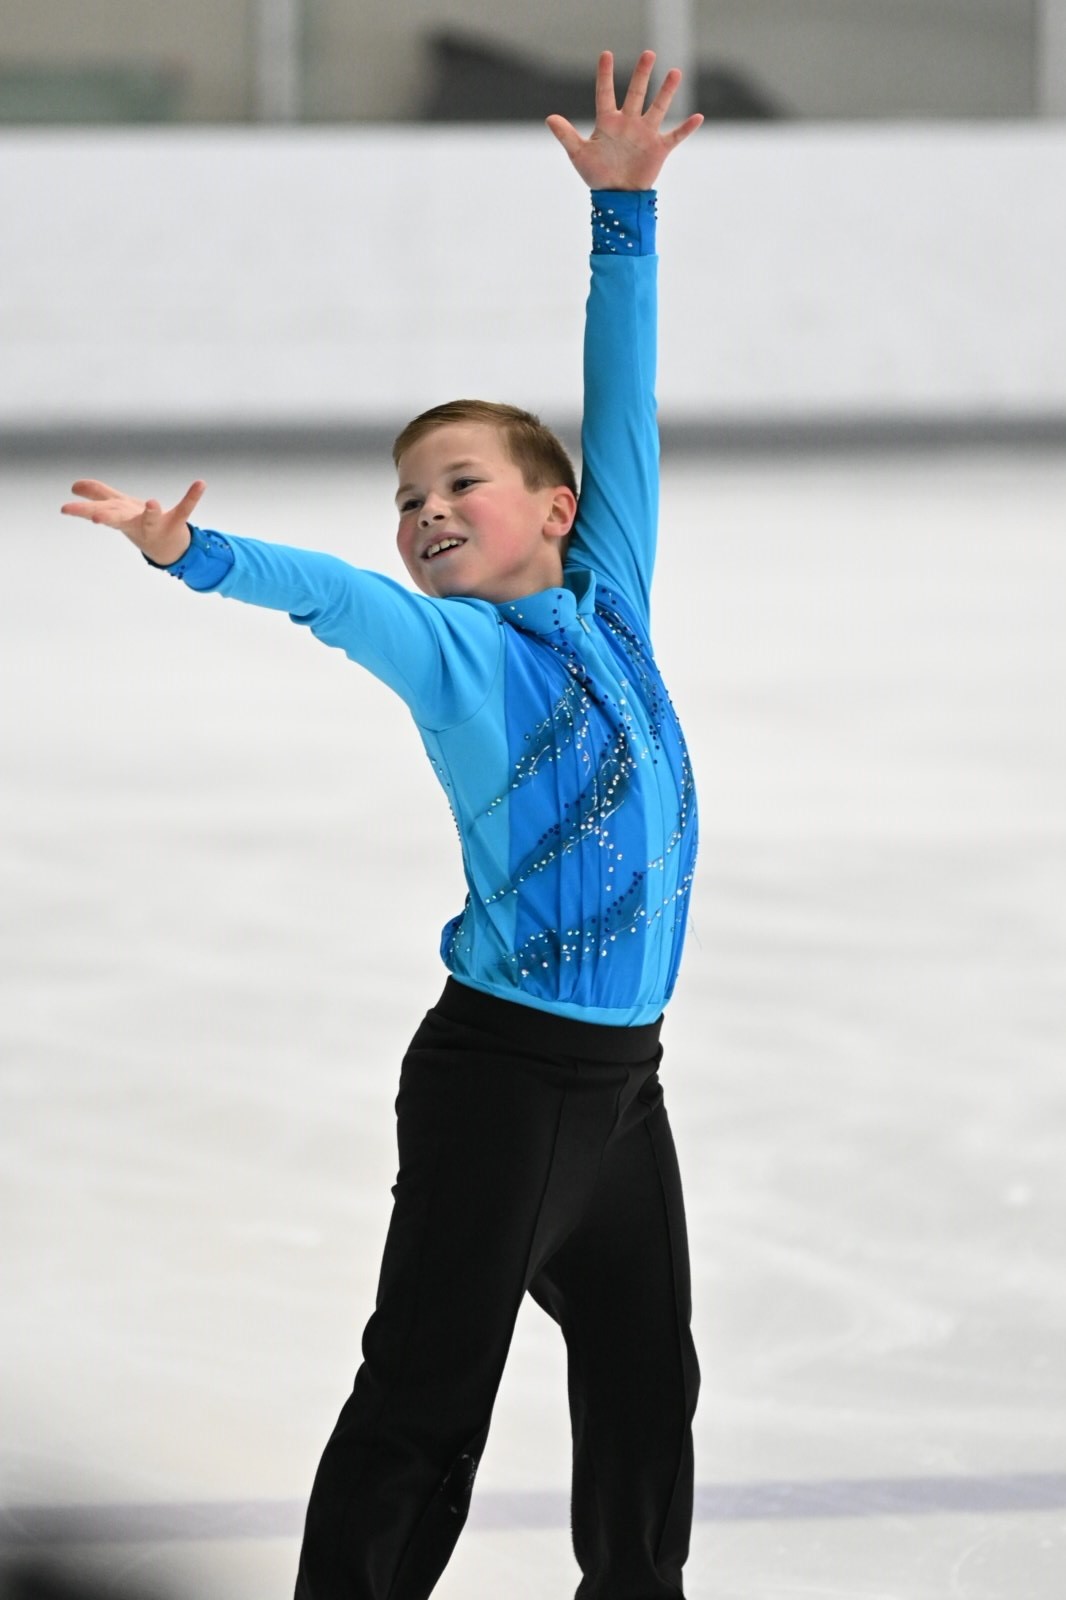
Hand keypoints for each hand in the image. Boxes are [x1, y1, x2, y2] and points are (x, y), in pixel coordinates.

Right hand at [62, 478, 204, 565]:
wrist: (166, 548)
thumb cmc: (139, 524)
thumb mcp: (117, 509)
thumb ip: (97, 495)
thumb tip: (75, 486)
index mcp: (120, 516)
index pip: (99, 510)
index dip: (84, 507)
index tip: (67, 506)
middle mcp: (134, 522)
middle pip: (118, 519)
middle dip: (104, 517)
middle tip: (93, 517)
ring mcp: (155, 524)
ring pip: (150, 519)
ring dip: (150, 512)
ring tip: (153, 502)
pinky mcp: (176, 522)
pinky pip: (185, 508)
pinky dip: (192, 497)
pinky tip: (200, 484)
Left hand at [546, 49, 702, 190]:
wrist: (616, 198)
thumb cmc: (597, 175)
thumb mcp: (579, 155)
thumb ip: (566, 135)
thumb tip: (550, 118)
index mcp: (608, 122)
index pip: (604, 93)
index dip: (605, 75)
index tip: (606, 55)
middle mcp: (628, 123)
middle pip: (635, 94)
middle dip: (641, 75)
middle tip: (648, 54)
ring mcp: (645, 134)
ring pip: (657, 108)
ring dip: (666, 92)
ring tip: (674, 72)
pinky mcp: (658, 149)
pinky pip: (675, 136)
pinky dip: (686, 128)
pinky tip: (698, 117)